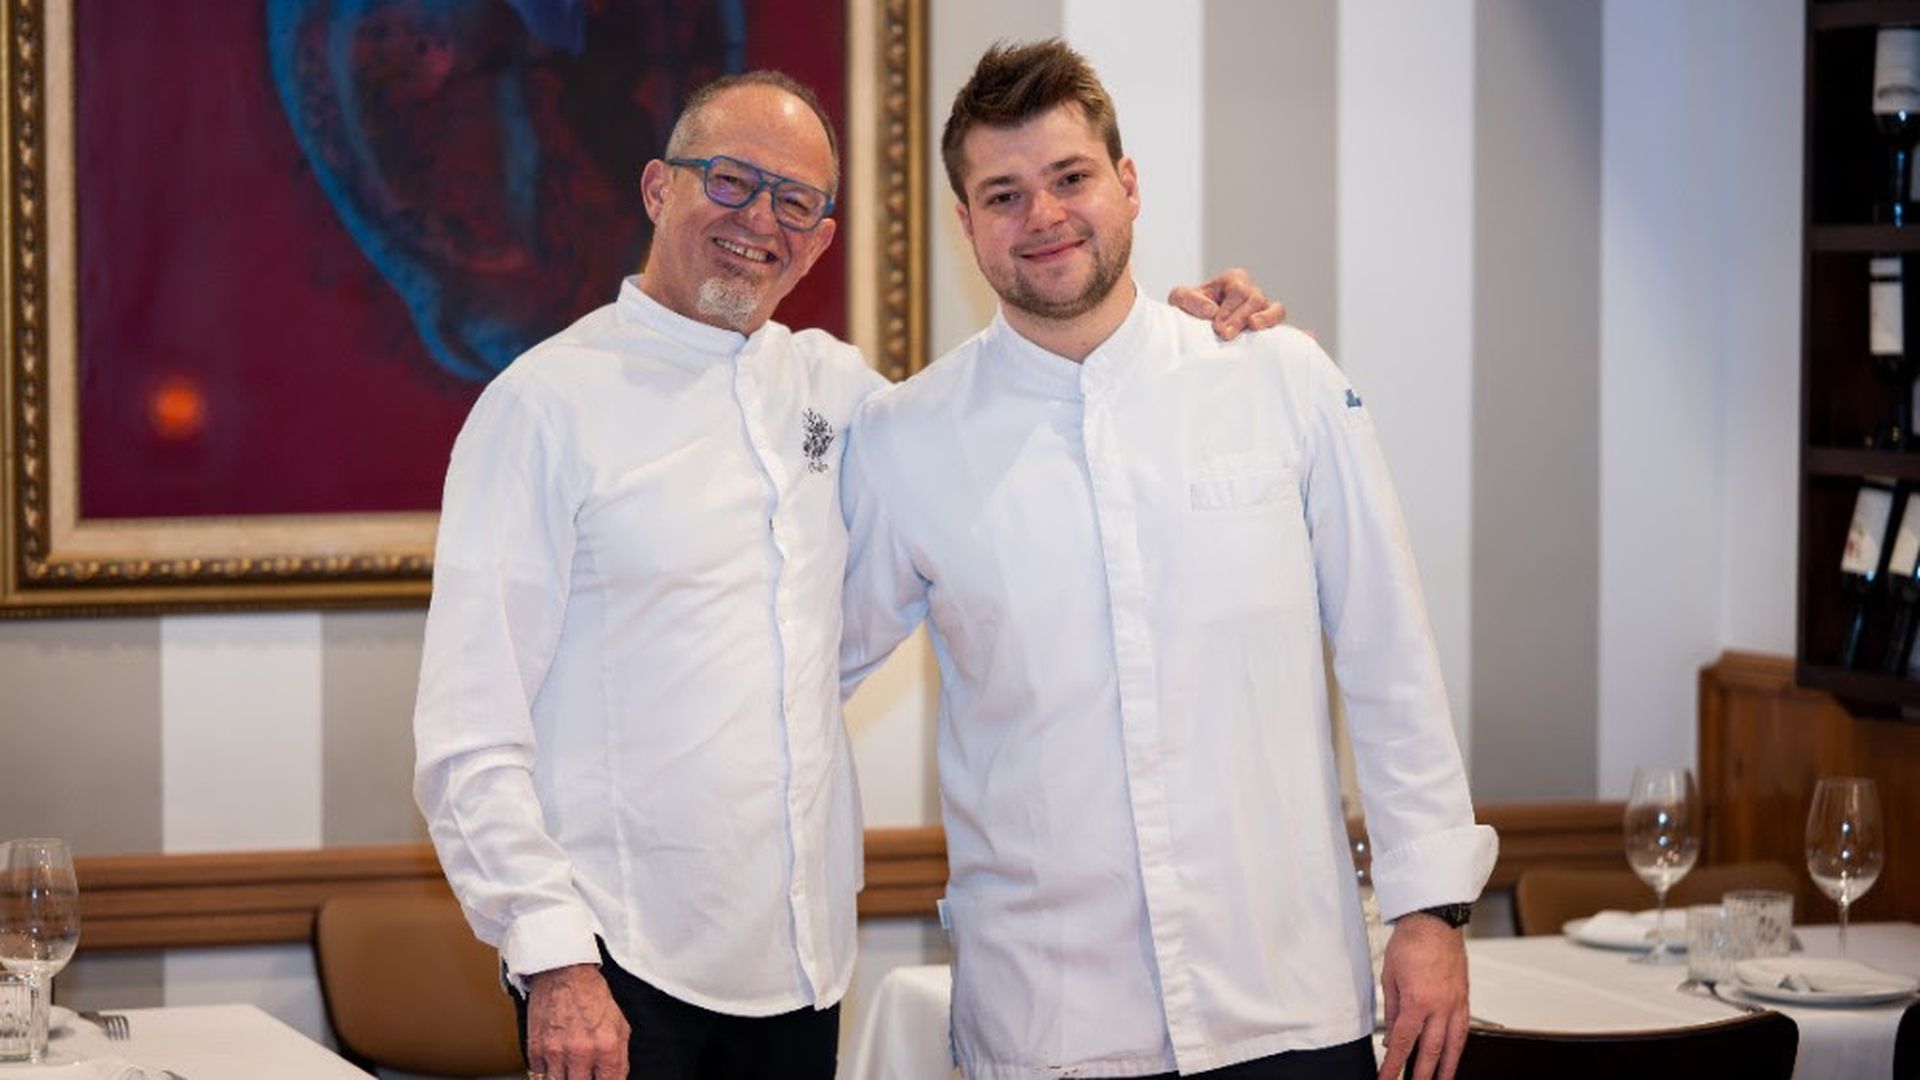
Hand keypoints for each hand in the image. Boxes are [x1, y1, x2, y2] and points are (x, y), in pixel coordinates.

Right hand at [526, 964, 629, 1079]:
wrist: (564, 973)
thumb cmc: (592, 996)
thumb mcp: (619, 1025)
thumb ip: (619, 1057)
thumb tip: (616, 1078)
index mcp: (606, 1047)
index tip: (601, 1079)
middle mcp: (581, 1052)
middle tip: (585, 1073)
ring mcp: (556, 1052)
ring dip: (565, 1078)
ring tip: (571, 1069)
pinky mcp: (536, 1049)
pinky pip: (540, 1075)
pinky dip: (548, 1072)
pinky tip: (556, 1061)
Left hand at [1166, 267, 1286, 340]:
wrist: (1196, 329)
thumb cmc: (1191, 311)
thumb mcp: (1179, 300)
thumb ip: (1187, 298)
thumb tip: (1211, 310)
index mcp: (1231, 279)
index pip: (1237, 289)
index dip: (1228, 308)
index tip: (1215, 325)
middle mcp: (1249, 288)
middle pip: (1253, 297)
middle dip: (1238, 317)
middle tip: (1224, 334)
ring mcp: (1260, 304)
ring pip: (1268, 305)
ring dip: (1259, 319)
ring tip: (1250, 327)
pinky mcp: (1268, 318)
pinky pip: (1278, 313)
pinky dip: (1272, 319)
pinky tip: (1260, 328)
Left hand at [1375, 913, 1469, 1079]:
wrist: (1434, 921)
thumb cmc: (1411, 942)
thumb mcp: (1389, 977)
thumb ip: (1391, 1010)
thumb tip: (1391, 1035)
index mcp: (1417, 1001)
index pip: (1403, 1043)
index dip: (1394, 1066)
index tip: (1387, 1078)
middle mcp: (1440, 1006)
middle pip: (1431, 1050)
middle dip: (1423, 1074)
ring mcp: (1455, 1003)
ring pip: (1453, 1045)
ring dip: (1448, 1068)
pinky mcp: (1464, 997)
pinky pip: (1464, 1028)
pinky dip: (1459, 1046)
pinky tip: (1456, 1054)